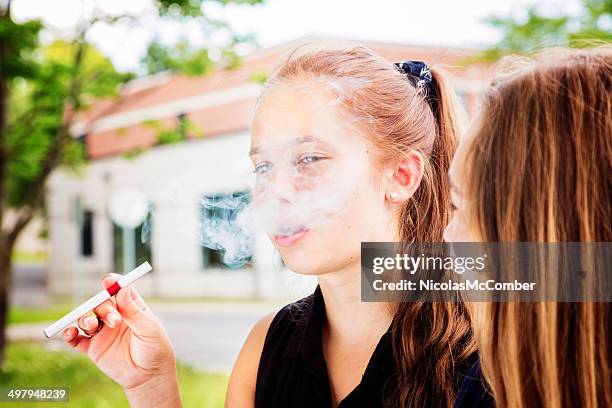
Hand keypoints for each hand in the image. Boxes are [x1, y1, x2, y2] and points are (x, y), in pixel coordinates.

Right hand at [62, 273, 180, 405]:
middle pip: (100, 303)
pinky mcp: (92, 348)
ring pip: (86, 318)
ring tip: (93, 327)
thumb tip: (123, 288)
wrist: (148, 376)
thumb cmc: (155, 349)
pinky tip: (70, 334)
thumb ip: (134, 311)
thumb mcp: (149, 329)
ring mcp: (102, 331)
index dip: (113, 283)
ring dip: (85, 319)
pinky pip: (76, 339)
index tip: (108, 281)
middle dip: (103, 308)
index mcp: (131, 308)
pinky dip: (69, 334)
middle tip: (114, 321)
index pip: (119, 290)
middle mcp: (115, 316)